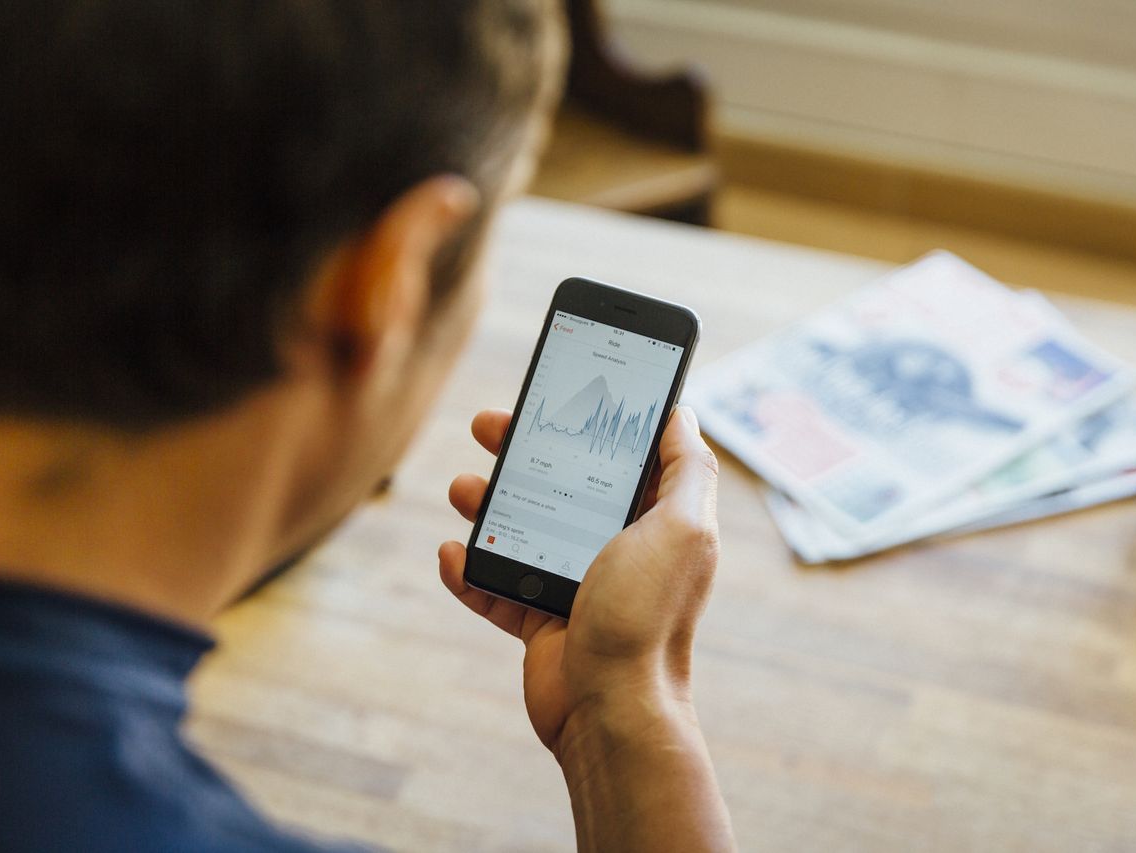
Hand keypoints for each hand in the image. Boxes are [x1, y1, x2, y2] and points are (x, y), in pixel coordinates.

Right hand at [438, 406, 719, 758]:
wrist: (612, 710)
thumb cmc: (646, 616)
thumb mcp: (683, 528)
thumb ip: (686, 468)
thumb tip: (681, 413)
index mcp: (655, 522)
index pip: (621, 455)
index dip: (590, 420)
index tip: (555, 389)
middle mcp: (618, 549)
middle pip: (562, 484)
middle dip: (522, 452)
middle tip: (486, 425)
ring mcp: (577, 585)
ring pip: (523, 530)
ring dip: (487, 505)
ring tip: (461, 489)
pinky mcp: (542, 622)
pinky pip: (496, 587)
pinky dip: (469, 571)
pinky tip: (449, 554)